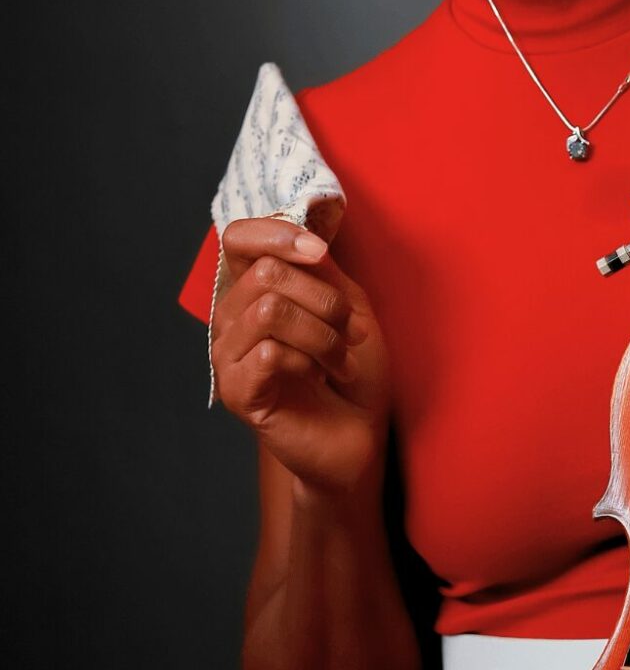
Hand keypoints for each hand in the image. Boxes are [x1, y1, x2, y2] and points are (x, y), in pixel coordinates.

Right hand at [209, 216, 391, 494]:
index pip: (238, 238)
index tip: (321, 255)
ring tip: (339, 358)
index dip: (278, 234)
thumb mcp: (348, 307)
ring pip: (269, 310)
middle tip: (349, 332)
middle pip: (265, 273)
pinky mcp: (237, 392)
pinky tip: (318, 377)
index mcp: (255, 291)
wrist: (360, 434)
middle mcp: (233, 319)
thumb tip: (301, 239)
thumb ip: (320, 270)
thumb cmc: (353, 372)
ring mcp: (230, 356)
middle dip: (323, 299)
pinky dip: (308, 360)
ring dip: (322, 334)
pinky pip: (268, 353)